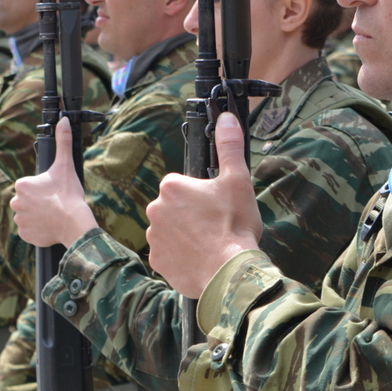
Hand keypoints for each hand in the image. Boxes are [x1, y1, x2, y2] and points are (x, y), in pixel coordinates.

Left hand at [11, 116, 97, 247]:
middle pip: (26, 201)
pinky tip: (49, 226)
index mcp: (21, 185)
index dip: (42, 189)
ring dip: (37, 216)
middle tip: (54, 204)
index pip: (28, 186)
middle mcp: (15, 202)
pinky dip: (37, 230)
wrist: (74, 223)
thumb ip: (63, 141)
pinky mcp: (25, 235)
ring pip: (28, 216)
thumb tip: (62, 120)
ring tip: (52, 216)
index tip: (53, 192)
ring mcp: (19, 220)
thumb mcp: (65, 165)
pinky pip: (29, 231)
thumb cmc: (69, 194)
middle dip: (38, 203)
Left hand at [147, 112, 262, 297]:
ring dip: (186, 235)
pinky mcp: (156, 261)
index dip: (202, 195)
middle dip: (192, 215)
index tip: (216, 206)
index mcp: (171, 187)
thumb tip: (226, 118)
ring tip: (210, 243)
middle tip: (215, 225)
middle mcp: (155, 209)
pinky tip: (200, 258)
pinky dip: (181, 256)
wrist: (228, 272)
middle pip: (175, 208)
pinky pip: (168, 254)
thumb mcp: (237, 180)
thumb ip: (229, 146)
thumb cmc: (234, 225)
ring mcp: (154, 237)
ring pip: (171, 230)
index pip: (183, 185)